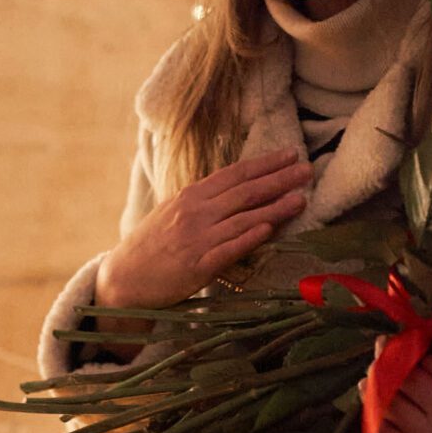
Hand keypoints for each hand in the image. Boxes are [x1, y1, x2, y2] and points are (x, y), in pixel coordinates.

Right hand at [97, 150, 312, 313]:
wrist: (124, 278)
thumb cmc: (151, 245)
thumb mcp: (172, 212)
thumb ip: (203, 200)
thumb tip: (235, 188)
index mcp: (190, 196)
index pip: (234, 174)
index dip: (264, 163)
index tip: (290, 154)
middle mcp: (194, 213)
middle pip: (244, 192)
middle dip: (279, 179)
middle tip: (307, 170)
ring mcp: (197, 239)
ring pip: (243, 218)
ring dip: (274, 207)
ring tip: (301, 199)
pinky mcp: (198, 266)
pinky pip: (229, 249)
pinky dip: (249, 237)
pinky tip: (268, 228)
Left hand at [370, 354, 431, 432]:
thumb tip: (425, 349)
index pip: (404, 375)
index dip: (390, 355)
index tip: (386, 342)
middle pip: (388, 400)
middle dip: (376, 378)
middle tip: (374, 366)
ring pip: (381, 430)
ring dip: (370, 408)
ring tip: (366, 391)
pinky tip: (374, 430)